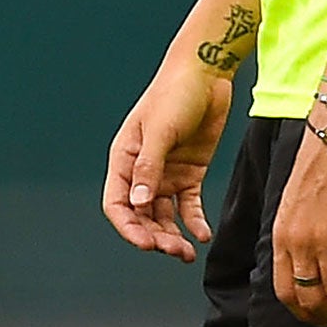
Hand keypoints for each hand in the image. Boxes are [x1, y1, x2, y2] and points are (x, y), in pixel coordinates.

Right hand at [102, 65, 231, 262]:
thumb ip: (150, 166)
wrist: (208, 73)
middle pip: (142, 215)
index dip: (129, 227)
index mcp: (124, 161)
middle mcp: (142, 172)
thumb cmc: (176, 94)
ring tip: (187, 252)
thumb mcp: (160, 130)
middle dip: (155, 236)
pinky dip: (194, 221)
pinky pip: (189, 204)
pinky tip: (202, 235)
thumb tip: (138, 202)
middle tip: (173, 252)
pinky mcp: (191, 172)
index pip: (118, 204)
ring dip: (173, 235)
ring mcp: (167, 174)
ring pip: (165, 215)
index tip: (146, 244)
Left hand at [273, 129, 326, 326]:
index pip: (287, 293)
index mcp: (282, 238)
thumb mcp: (294, 205)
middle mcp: (300, 244)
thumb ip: (298, 236)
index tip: (325, 318)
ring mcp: (326, 238)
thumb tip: (314, 265)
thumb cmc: (320, 164)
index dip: (307, 314)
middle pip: (314, 299)